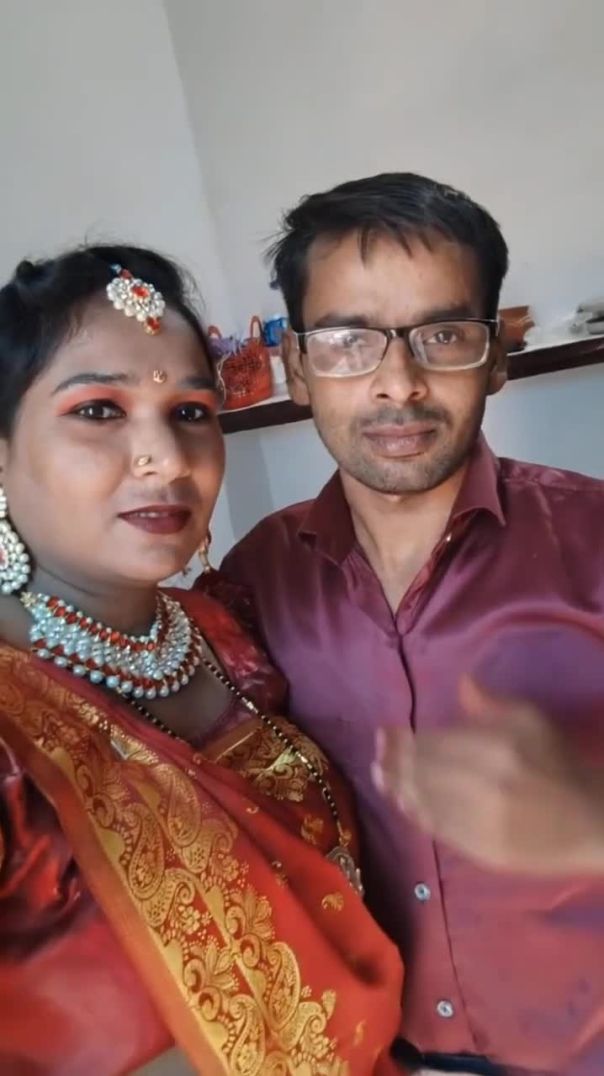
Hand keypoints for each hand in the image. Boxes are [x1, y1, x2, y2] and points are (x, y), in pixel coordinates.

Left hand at [373, 678, 603, 874]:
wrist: (591, 821)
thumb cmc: (559, 763)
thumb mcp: (531, 720)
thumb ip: (490, 703)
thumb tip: (461, 683)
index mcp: (493, 747)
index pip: (431, 743)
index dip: (401, 739)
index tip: (384, 732)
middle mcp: (481, 785)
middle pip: (421, 773)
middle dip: (392, 762)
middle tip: (375, 755)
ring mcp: (479, 822)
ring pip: (424, 803)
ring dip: (397, 788)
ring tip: (382, 777)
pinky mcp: (481, 851)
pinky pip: (438, 830)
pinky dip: (416, 814)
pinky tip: (406, 803)